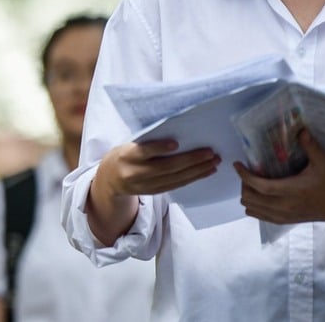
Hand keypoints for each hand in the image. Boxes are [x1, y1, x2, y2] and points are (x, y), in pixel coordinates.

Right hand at [97, 139, 220, 197]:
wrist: (110, 180)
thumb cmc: (124, 155)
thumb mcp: (128, 145)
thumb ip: (146, 142)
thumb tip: (176, 131)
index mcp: (127, 156)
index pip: (144, 152)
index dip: (159, 148)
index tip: (175, 143)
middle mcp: (136, 173)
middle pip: (166, 167)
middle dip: (191, 160)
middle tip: (210, 152)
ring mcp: (146, 185)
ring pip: (175, 178)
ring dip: (197, 171)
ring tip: (214, 162)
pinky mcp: (154, 192)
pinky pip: (177, 185)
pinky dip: (194, 178)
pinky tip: (206, 172)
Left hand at [234, 129, 324, 223]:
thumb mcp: (323, 162)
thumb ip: (310, 146)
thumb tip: (300, 129)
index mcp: (292, 190)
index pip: (260, 186)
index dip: (245, 176)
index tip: (237, 164)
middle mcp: (284, 206)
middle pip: (251, 198)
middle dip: (244, 184)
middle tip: (248, 171)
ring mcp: (283, 216)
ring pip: (252, 209)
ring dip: (248, 195)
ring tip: (253, 182)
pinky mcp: (284, 221)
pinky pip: (259, 216)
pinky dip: (254, 206)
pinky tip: (259, 194)